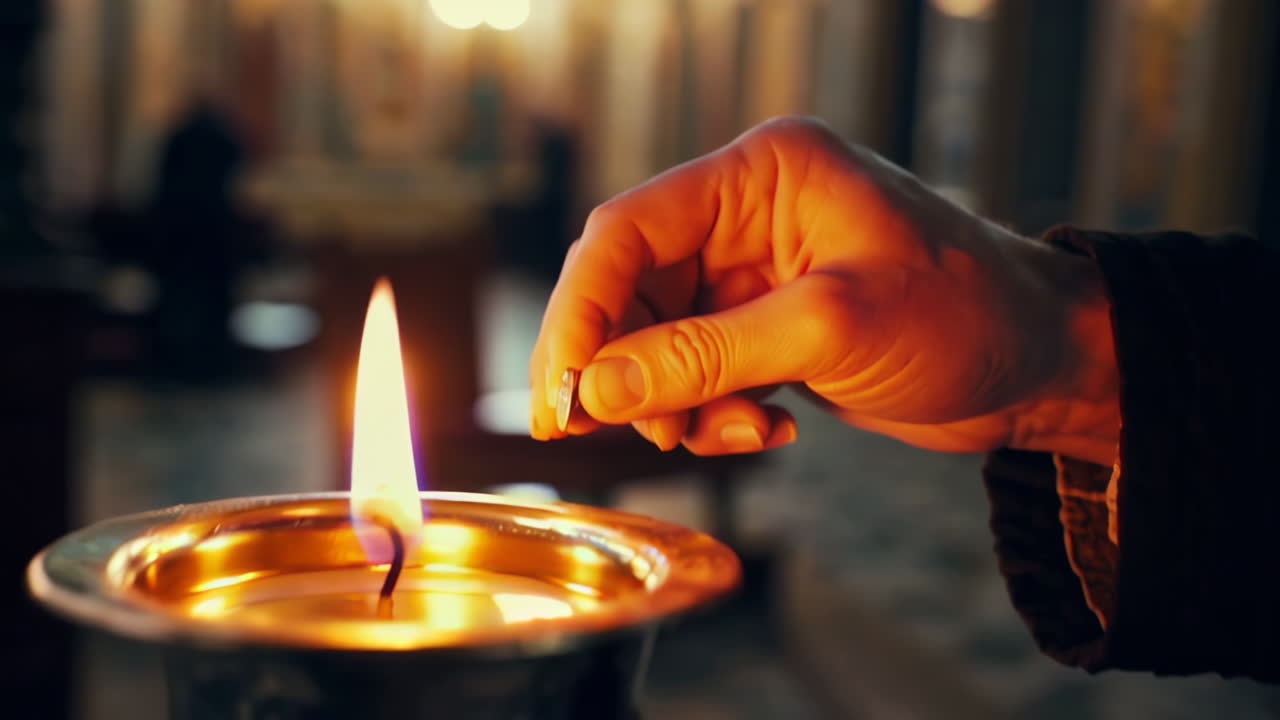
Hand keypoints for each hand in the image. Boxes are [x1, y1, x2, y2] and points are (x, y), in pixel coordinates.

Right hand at [529, 117, 1118, 463]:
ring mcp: (755, 274)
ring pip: (659, 342)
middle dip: (626, 369)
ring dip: (677, 403)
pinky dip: (715, 414)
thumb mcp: (832, 329)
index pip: (627, 232)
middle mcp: (748, 214)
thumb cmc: (966, 315)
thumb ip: (707, 355)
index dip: (580, 315)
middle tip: (626, 431)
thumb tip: (598, 387)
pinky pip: (701, 373)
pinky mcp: (768, 326)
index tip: (562, 396)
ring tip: (740, 432)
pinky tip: (770, 431)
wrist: (1043, 365)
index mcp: (762, 174)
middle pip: (630, 289)